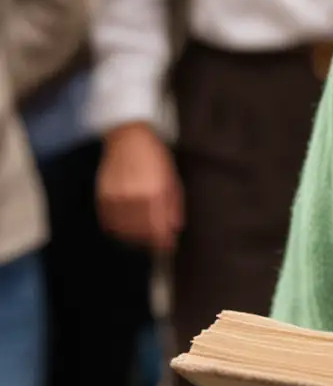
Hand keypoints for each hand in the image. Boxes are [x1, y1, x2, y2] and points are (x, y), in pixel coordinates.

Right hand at [97, 121, 182, 250]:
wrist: (128, 138)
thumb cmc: (155, 156)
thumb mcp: (171, 176)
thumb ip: (173, 203)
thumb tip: (175, 227)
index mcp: (155, 192)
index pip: (158, 226)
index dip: (163, 241)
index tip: (168, 247)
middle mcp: (134, 197)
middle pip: (141, 231)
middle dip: (150, 241)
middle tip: (157, 244)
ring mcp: (116, 198)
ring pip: (124, 230)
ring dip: (135, 238)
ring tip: (143, 238)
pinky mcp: (103, 197)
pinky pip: (109, 222)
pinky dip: (118, 230)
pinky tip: (126, 229)